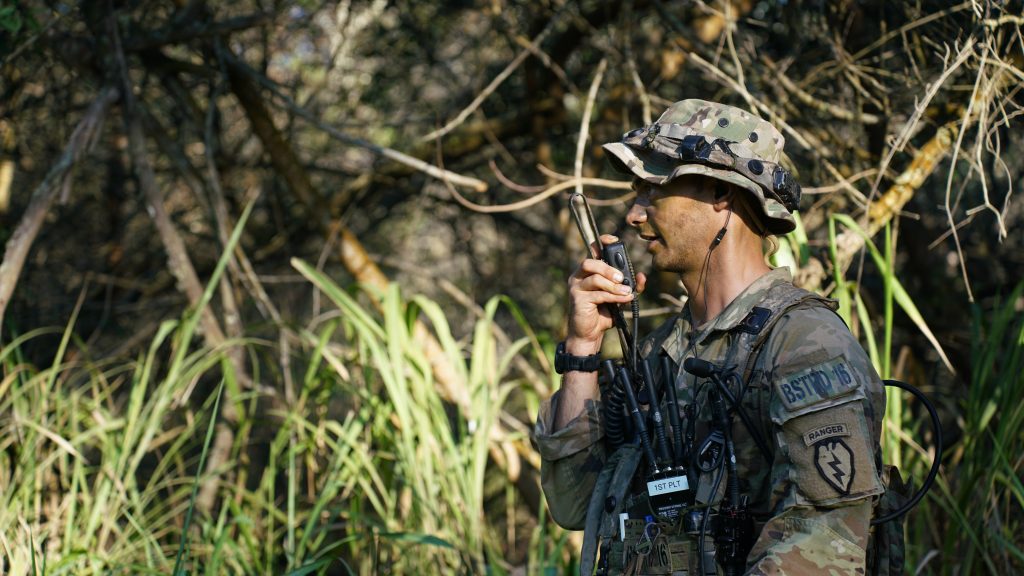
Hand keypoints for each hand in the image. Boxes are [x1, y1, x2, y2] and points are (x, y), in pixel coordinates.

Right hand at [566, 234, 646, 354]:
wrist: (590, 334)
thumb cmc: (603, 313)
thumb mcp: (619, 296)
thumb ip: (630, 286)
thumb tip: (641, 276)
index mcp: (589, 271)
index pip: (592, 250)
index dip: (602, 243)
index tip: (613, 241)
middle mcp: (579, 276)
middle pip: (590, 262)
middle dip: (608, 268)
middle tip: (621, 277)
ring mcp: (576, 287)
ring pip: (594, 278)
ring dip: (613, 285)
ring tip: (626, 291)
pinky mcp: (577, 299)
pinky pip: (598, 294)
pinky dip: (614, 296)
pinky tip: (624, 299)